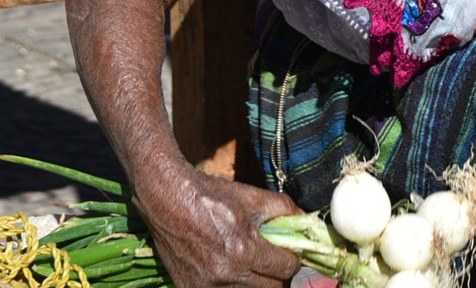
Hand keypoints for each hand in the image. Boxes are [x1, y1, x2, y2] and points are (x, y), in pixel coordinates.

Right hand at [131, 167, 303, 287]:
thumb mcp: (253, 197)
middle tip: (274, 262)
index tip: (288, 253)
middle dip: (279, 276)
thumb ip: (286, 210)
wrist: (167, 200)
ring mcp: (206, 286)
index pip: (287, 269)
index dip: (292, 260)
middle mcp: (225, 274)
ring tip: (253, 267)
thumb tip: (308, 224)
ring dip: (258, 284)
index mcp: (243, 250)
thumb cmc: (211, 196)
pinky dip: (234, 287)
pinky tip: (233, 272)